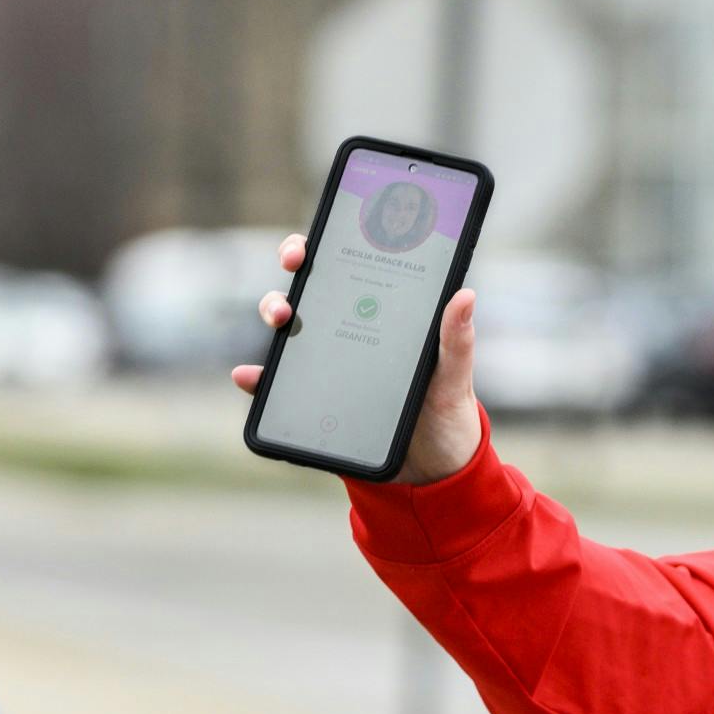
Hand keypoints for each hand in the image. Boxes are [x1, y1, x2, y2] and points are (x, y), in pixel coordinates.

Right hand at [231, 233, 482, 484]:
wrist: (433, 474)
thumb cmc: (447, 416)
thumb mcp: (455, 379)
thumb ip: (456, 341)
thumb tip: (465, 294)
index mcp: (386, 315)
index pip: (354, 267)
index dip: (329, 244)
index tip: (318, 239)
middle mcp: (352, 330)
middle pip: (313, 286)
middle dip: (294, 267)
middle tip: (295, 267)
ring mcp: (329, 365)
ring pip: (291, 328)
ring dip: (274, 311)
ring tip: (280, 320)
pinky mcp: (314, 401)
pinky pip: (280, 385)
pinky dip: (259, 380)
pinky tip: (249, 376)